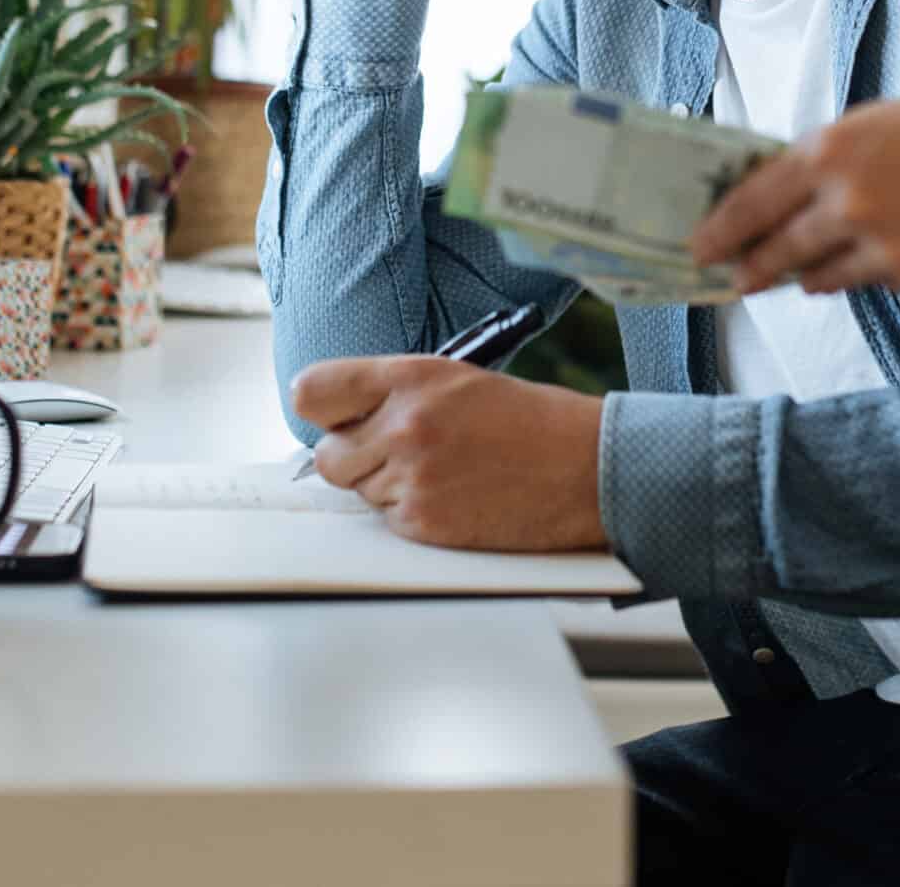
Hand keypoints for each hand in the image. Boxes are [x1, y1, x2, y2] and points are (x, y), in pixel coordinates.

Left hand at [290, 354, 607, 550]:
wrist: (587, 468)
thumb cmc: (532, 422)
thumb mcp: (458, 381)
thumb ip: (397, 395)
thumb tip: (343, 421)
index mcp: (410, 377)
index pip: (312, 392)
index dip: (323, 410)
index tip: (336, 418)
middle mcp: (403, 425)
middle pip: (327, 454)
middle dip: (355, 458)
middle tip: (398, 454)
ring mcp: (411, 477)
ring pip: (359, 491)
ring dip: (389, 488)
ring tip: (446, 472)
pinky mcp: (424, 522)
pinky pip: (390, 522)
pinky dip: (416, 516)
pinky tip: (458, 498)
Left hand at [690, 66, 899, 297]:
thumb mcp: (888, 117)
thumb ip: (841, 159)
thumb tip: (800, 193)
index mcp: (833, 153)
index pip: (753, 202)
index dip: (722, 229)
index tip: (700, 248)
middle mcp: (851, 208)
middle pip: (782, 253)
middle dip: (755, 268)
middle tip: (737, 279)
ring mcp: (893, 254)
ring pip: (833, 278)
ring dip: (817, 274)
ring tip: (809, 274)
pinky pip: (892, 285)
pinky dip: (890, 272)